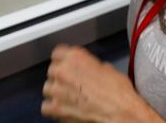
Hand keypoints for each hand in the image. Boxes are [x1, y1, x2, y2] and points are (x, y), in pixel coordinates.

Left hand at [40, 45, 160, 122]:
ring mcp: (57, 90)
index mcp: (76, 57)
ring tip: (68, 98)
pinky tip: (64, 109)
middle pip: (52, 70)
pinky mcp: (55, 108)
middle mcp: (63, 71)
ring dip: (56, 92)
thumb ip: (91, 66)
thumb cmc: (118, 91)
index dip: (63, 60)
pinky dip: (53, 108)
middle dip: (60, 77)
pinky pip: (45, 107)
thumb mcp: (107, 68)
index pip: (58, 53)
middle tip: (72, 84)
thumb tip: (88, 70)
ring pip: (47, 88)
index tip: (67, 65)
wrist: (120, 112)